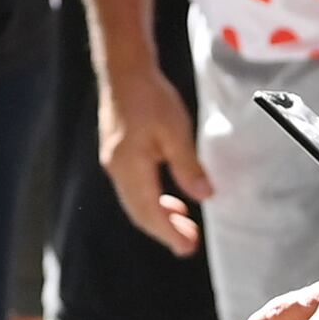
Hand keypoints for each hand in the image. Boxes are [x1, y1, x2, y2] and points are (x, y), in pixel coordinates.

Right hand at [100, 73, 204, 254]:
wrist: (125, 72)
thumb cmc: (150, 97)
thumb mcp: (177, 131)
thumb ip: (188, 167)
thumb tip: (203, 196)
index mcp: (131, 167)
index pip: (149, 212)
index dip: (169, 233)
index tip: (187, 247)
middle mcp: (117, 170)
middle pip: (139, 212)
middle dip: (164, 230)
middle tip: (190, 242)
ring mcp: (115, 163)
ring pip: (135, 202)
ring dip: (159, 216)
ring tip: (184, 223)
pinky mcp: (117, 155)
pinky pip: (133, 189)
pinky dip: (151, 200)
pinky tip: (169, 199)